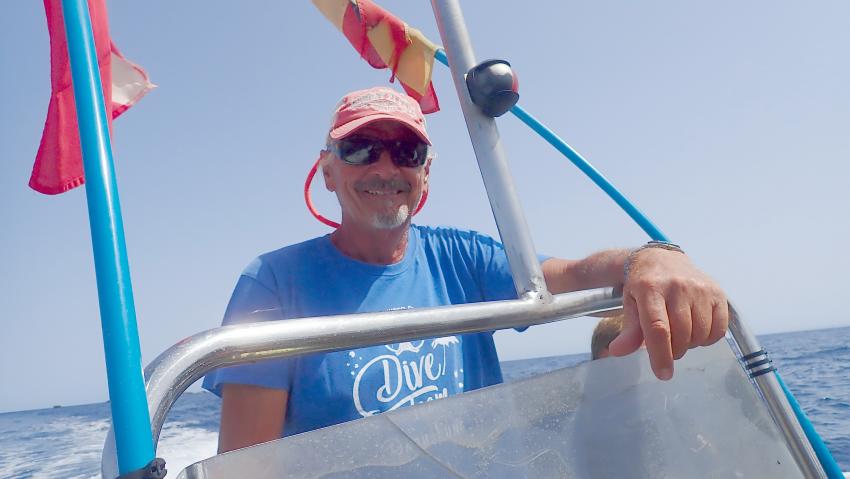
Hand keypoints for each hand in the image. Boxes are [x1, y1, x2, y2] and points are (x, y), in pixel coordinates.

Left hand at [608, 248, 728, 379]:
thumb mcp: (629, 305)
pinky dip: (708, 338)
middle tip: (666, 346)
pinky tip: (696, 329)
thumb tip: (617, 351)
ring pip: (701, 334)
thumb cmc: (642, 286)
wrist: (662, 259)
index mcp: (650, 289)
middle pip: (681, 335)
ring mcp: (700, 288)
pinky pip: (719, 329)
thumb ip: (628, 331)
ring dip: (690, 344)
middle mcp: (677, 286)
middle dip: (673, 351)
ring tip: (679, 335)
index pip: (658, 328)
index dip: (660, 355)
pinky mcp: (717, 292)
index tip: (663, 374)